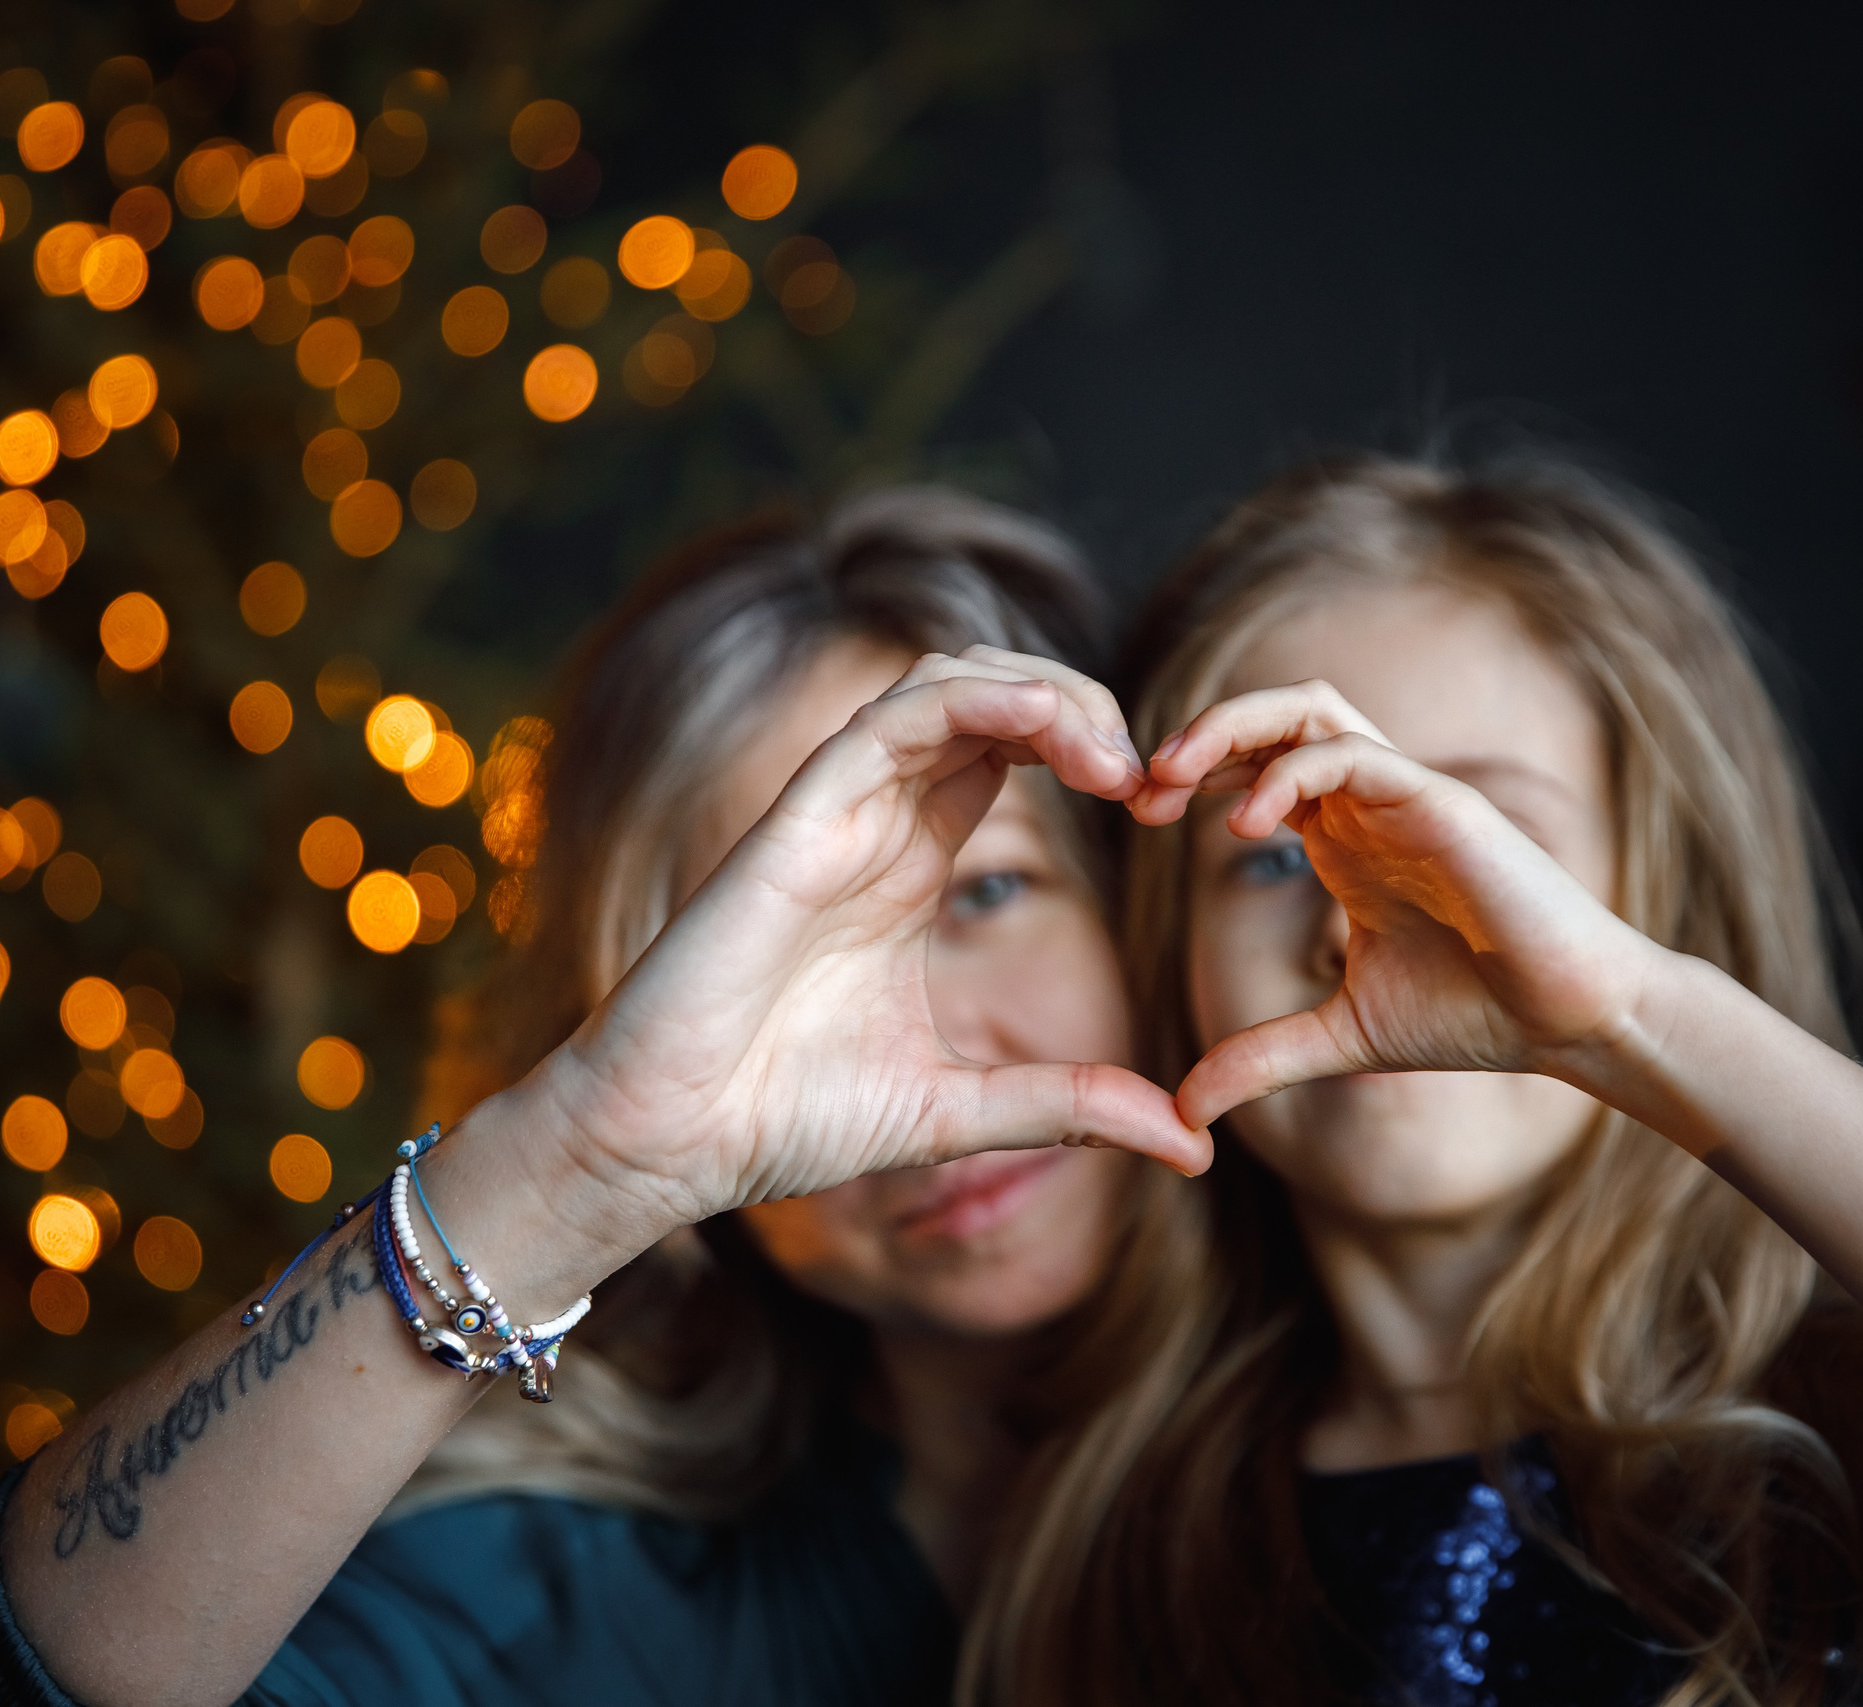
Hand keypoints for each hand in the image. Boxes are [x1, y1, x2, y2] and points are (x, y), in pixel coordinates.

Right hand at [538, 647, 1209, 1247]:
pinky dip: (973, 702)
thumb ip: (1074, 1107)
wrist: (670, 1144)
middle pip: (988, 696)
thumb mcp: (966, 1111)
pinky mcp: (794, 822)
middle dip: (1079, 704)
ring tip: (1109, 750)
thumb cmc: (787, 1120)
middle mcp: (876, 822)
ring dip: (1038, 691)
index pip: (1010, 750)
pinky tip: (1045, 727)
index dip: (1090, 748)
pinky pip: (888, 722)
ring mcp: (834, 813)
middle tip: (1144, 770)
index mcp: (911, 865)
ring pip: (943, 685)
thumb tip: (1192, 1144)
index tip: (1158, 804)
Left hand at [1132, 680, 1663, 1130]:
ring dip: (1232, 729)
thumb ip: (1262, 1058)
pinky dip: (1290, 774)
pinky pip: (1353, 754)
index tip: (1137, 819)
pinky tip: (1250, 830)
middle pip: (1273, 716)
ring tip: (1174, 778)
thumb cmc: (1476, 1016)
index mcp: (1346, 837)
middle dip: (1198, 738)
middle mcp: (1371, 803)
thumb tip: (1184, 1111)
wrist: (1571, 1022)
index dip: (1190, 778)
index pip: (1256, 765)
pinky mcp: (1442, 804)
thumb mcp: (1342, 1035)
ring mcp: (1407, 795)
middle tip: (1138, 790)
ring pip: (1309, 710)